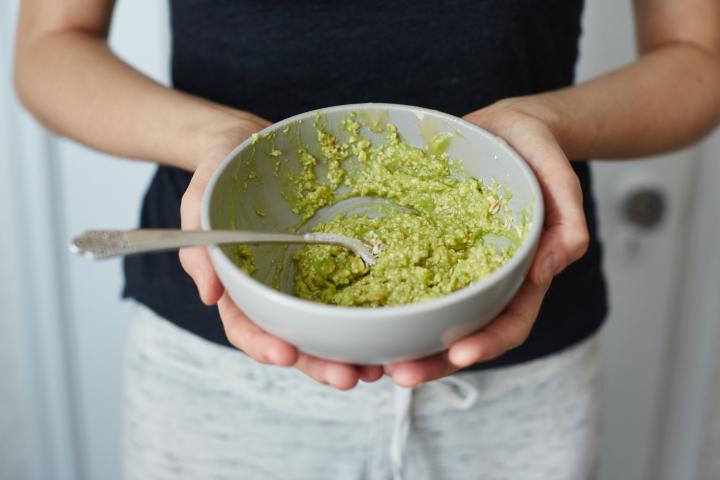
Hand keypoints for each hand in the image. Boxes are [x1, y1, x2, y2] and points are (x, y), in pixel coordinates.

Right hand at [178, 109, 383, 389]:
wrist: (250, 144)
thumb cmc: (220, 170)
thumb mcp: (200, 197)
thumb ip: (199, 240)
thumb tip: (208, 293)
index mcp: (239, 285)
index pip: (245, 326)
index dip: (263, 345)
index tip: (285, 355)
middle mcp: (274, 291)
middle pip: (292, 341)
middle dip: (318, 364)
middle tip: (347, 377)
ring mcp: (305, 281)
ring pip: (324, 329)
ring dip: (348, 353)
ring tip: (376, 369)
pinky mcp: (332, 265)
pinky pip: (350, 296)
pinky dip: (366, 319)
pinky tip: (389, 334)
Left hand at [384, 99, 589, 386]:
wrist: (503, 130)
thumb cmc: (536, 153)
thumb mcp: (559, 178)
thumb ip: (567, 223)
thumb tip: (549, 269)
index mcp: (519, 274)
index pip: (508, 323)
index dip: (486, 343)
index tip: (460, 355)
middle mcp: (481, 278)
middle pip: (461, 334)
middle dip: (433, 360)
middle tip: (400, 374)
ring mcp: (450, 264)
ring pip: (427, 316)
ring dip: (403, 342)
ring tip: (371, 359)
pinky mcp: (422, 243)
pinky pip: (402, 277)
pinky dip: (385, 300)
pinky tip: (359, 311)